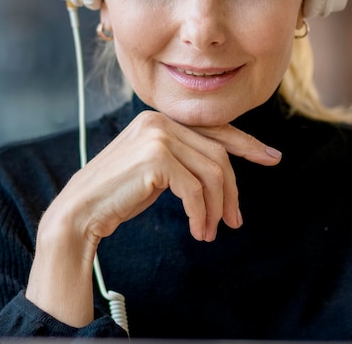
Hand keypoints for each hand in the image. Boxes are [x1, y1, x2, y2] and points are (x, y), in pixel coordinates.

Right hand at [26, 110, 280, 326]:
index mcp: (160, 118)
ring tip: (210, 232)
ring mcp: (157, 135)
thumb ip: (185, 159)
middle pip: (218, 154)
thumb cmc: (118, 195)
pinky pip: (196, 190)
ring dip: (216, 208)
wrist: (80, 212)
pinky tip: (198, 230)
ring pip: (212, 172)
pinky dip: (202, 214)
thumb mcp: (158, 171)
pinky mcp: (156, 157)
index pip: (215, 129)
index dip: (247, 144)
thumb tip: (224, 170)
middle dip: (231, 191)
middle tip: (235, 221)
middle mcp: (160, 120)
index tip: (272, 157)